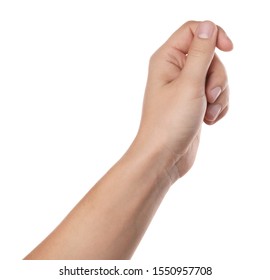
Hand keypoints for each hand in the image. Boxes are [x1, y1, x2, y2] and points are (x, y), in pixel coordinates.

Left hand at [136, 21, 232, 179]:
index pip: (194, 31)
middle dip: (216, 77)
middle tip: (208, 96)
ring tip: (207, 114)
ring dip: (219, 96)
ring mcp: (185, 89)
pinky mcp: (194, 103)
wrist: (164, 157)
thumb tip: (208, 26)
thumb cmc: (169, 123)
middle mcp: (175, 71)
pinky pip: (216, 95)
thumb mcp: (189, 83)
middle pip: (210, 57)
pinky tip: (209, 121)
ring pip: (216, 78)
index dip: (214, 35)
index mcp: (167, 60)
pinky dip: (218, 107)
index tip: (229, 48)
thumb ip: (200, 53)